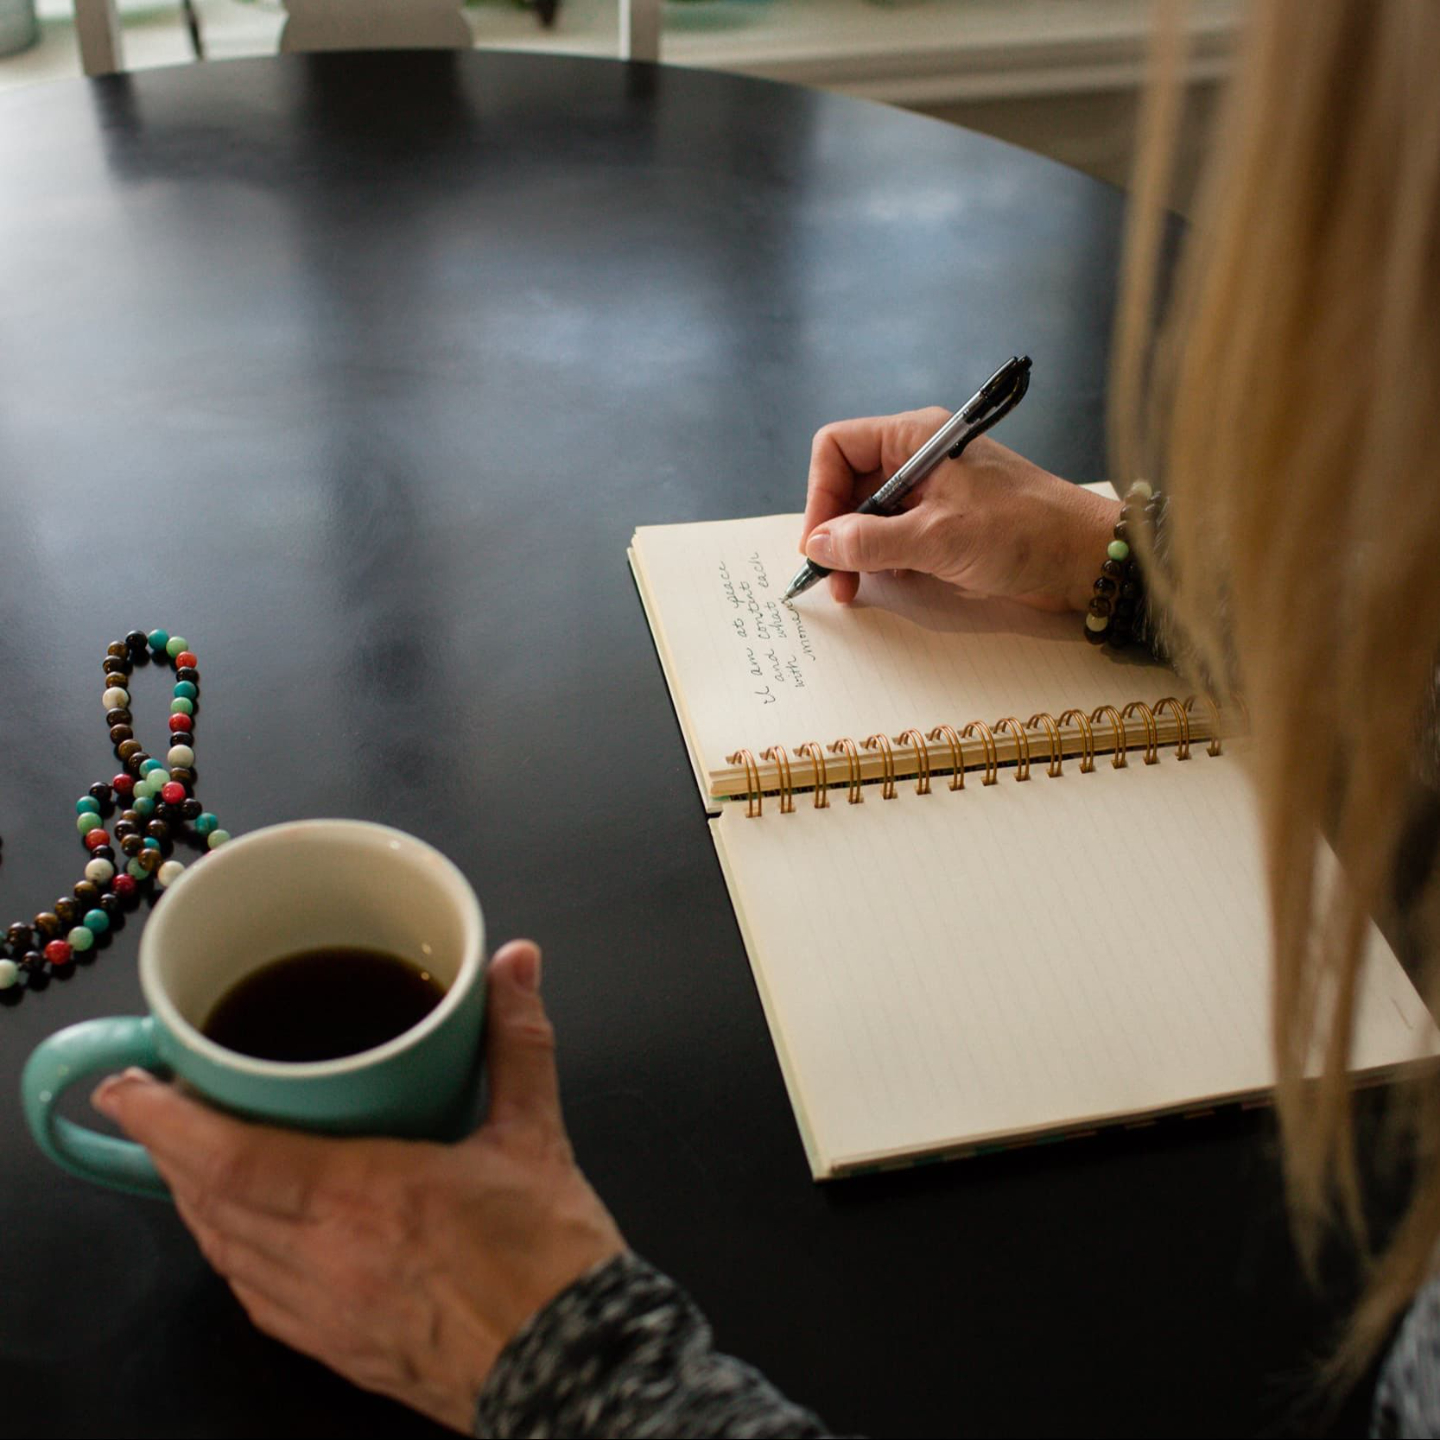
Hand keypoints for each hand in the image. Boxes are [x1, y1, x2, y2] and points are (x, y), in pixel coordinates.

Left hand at [92, 941, 624, 1434]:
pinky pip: (253, 1296)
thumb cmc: (550, 1264)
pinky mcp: (337, 1348)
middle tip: (155, 1103)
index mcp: (365, 1199)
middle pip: (208, 1201)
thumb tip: (514, 966)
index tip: (131, 1087)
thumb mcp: (536, 1134)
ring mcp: (323, 1312)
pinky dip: (231, 1253)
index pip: (229, 1158)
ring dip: (193, 1199)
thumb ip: (517, 1040)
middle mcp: (326, 1260)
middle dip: (168, 1148)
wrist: (575, 1369)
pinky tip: (243, 1234)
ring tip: (190, 1155)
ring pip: (223, 1251)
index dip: (166, 1122)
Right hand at [800, 410, 1119, 608]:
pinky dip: (882, 558)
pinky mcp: (944, 522)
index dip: (820, 494)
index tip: (820, 543)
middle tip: (834, 577)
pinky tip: (887, 582)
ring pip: (868, 513)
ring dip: (855, 550)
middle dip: (834, 530)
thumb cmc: (1024, 532)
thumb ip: (872, 542)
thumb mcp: (938, 539)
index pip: (838, 447)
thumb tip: (819, 545)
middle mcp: (919, 457)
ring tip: (855, 587)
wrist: (1085, 556)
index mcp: (916, 438)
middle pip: (848, 483)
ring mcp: (932, 490)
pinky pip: (894, 534)